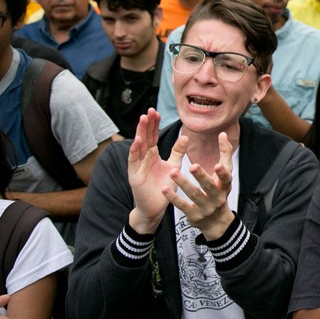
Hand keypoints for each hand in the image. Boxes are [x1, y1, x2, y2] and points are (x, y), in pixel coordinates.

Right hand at [128, 109, 183, 233]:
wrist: (156, 208)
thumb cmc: (163, 187)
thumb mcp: (173, 166)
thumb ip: (178, 152)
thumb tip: (186, 136)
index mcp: (152, 155)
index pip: (152, 136)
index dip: (154, 124)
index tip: (157, 112)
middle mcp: (143, 158)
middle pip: (144, 137)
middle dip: (146, 124)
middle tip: (149, 110)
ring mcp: (137, 166)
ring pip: (138, 146)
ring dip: (140, 133)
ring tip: (143, 119)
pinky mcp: (134, 176)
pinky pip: (134, 161)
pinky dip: (135, 151)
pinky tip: (137, 141)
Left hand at [164, 132, 235, 239]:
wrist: (215, 221)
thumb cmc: (219, 190)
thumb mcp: (225, 174)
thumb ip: (225, 153)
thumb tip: (222, 133)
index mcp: (225, 186)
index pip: (226, 179)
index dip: (222, 173)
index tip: (217, 165)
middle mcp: (217, 198)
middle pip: (209, 187)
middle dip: (201, 177)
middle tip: (192, 166)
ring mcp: (205, 208)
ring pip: (194, 195)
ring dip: (183, 184)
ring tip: (173, 172)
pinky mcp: (194, 215)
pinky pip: (183, 206)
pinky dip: (174, 198)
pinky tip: (165, 189)